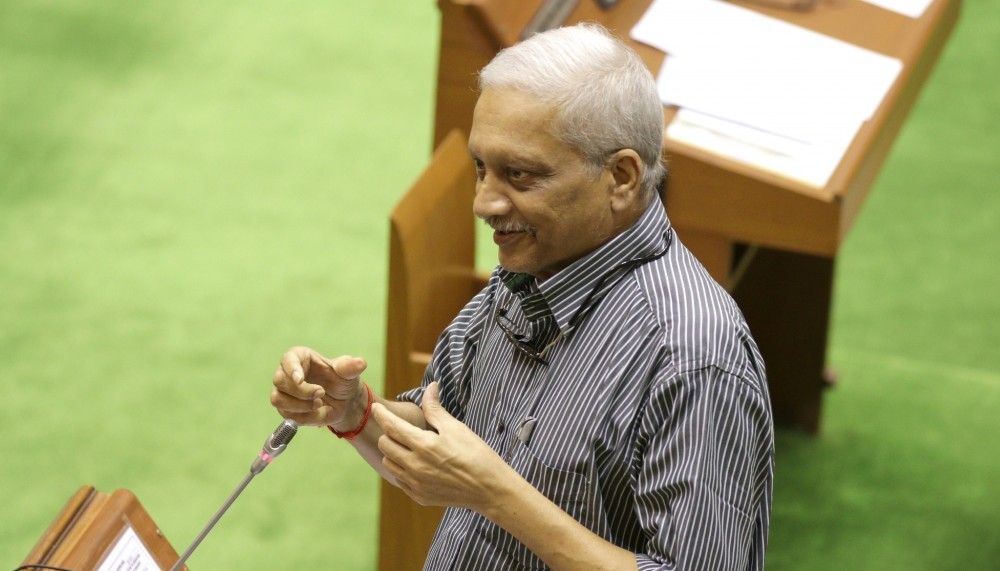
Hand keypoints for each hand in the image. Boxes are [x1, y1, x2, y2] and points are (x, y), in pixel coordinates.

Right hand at [270, 346, 367, 428]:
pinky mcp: (286, 409)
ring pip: (277, 399)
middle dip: (300, 391)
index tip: (300, 379)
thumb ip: (351, 367)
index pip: (288, 359)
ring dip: (299, 405)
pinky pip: (287, 416)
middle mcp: (288, 373)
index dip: (291, 369)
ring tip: (319, 404)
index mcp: (301, 358)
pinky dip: (304, 418)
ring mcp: (284, 392)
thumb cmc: (343, 381)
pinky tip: (318, 413)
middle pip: (279, 380)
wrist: (344, 402)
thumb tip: (361, 363)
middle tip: (321, 393)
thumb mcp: (349, 373)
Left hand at [372, 382, 509, 510]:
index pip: (392, 426)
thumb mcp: (456, 427)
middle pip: (385, 445)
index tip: (376, 407)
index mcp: (423, 445)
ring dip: (393, 452)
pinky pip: (400, 480)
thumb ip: (436, 409)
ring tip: (408, 446)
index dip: (381, 414)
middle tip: (400, 428)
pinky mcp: (420, 496)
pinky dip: (402, 469)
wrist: (489, 489)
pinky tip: (415, 463)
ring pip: (389, 463)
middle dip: (389, 433)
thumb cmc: (476, 454)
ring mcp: (416, 483)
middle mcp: (415, 466)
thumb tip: (430, 387)